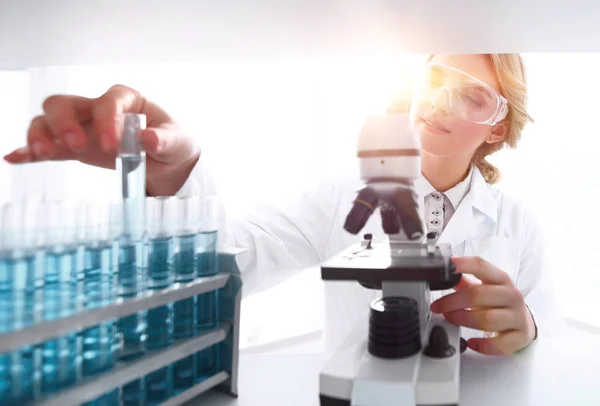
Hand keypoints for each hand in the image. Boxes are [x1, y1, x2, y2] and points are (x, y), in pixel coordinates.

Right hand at [3, 84, 198, 195]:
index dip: (107, 120)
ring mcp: (83, 127)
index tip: (113, 145)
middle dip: (64, 122)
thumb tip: (150, 139)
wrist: (170, 164)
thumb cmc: (174, 144)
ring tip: (46, 153)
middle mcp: (98, 109)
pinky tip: (16, 158)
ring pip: (48, 120)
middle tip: (76, 146)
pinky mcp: (75, 148)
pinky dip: (30, 151)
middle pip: (65, 103)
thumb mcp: (179, 142)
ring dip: (42, 134)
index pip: (109, 101)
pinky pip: (47, 145)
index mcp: (127, 100)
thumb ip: (166, 140)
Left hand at [430, 256, 536, 354]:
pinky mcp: (520, 337)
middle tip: (437, 307)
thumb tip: (444, 276)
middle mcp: (511, 295)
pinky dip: (482, 345)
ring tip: (451, 320)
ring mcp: (518, 317)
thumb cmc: (499, 303)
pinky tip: (471, 343)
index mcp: (501, 279)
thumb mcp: (485, 287)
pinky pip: (499, 344)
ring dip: (463, 320)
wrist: (524, 323)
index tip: (445, 267)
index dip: (461, 265)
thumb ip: (465, 282)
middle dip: (452, 302)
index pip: (480, 265)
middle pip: (478, 295)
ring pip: (487, 319)